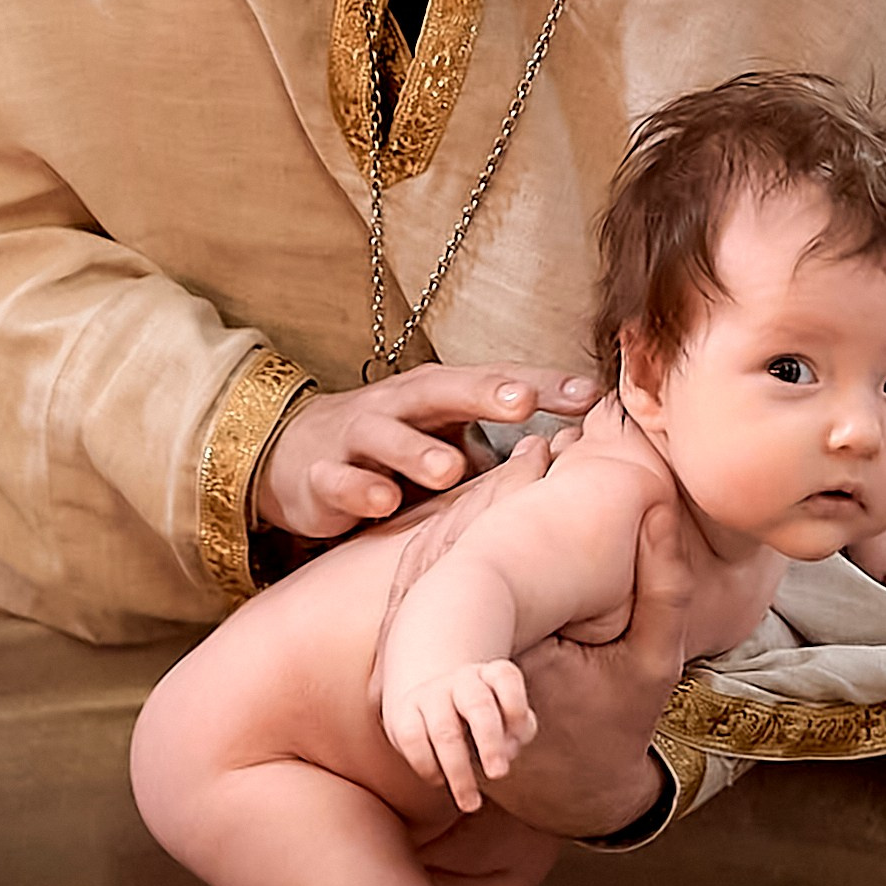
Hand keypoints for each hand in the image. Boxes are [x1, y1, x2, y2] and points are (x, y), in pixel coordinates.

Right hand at [256, 367, 596, 540]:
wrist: (294, 457)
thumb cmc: (392, 446)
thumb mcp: (446, 439)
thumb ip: (503, 449)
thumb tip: (586, 459)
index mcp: (438, 395)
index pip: (495, 382)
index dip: (541, 386)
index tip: (590, 395)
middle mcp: (399, 405)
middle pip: (442, 391)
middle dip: (482, 394)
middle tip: (522, 403)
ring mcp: (356, 438)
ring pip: (386, 436)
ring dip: (418, 451)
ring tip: (451, 470)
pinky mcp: (320, 476)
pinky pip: (339, 481)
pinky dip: (360, 489)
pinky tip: (384, 502)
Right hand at [385, 658, 538, 814]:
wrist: (434, 703)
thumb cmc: (485, 720)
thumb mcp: (508, 721)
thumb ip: (517, 734)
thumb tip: (507, 751)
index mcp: (491, 676)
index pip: (505, 677)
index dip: (515, 705)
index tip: (519, 734)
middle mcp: (463, 680)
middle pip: (478, 705)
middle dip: (490, 742)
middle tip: (498, 775)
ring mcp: (431, 694)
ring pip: (444, 731)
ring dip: (459, 771)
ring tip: (470, 803)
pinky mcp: (404, 713)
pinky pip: (413, 740)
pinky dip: (427, 766)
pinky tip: (439, 781)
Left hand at [426, 435, 695, 840]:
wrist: (580, 792)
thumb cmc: (621, 723)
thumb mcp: (656, 659)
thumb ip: (664, 587)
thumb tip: (656, 507)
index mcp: (518, 642)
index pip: (494, 544)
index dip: (517, 486)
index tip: (544, 447)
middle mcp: (466, 651)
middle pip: (456, 550)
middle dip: (486, 490)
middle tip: (529, 446)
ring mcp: (445, 664)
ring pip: (436, 571)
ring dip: (463, 517)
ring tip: (510, 471)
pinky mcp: (440, 669)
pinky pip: (432, 601)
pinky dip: (450, 559)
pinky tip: (482, 521)